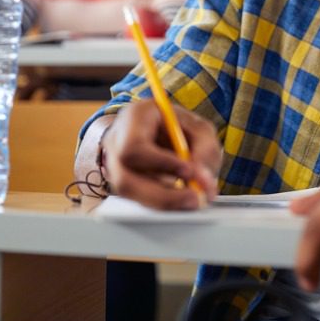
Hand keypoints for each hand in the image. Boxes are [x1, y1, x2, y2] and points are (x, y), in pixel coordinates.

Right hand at [99, 98, 221, 209]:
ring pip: (131, 195)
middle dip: (164, 195)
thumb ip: (205, 150)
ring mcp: (114, 166)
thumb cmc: (175, 125)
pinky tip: (181, 199)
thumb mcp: (198, 127)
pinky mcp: (122, 184)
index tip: (188, 171)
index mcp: (134, 118)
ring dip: (164, 202)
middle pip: (125, 180)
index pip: (134, 146)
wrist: (153, 127)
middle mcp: (116, 143)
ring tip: (192, 200)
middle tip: (195, 198)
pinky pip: (138, 200)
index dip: (161, 163)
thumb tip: (203, 182)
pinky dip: (163, 203)